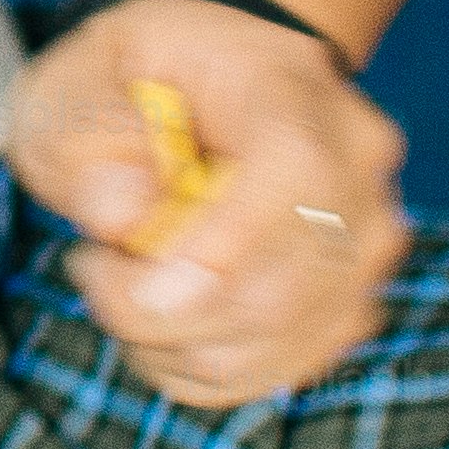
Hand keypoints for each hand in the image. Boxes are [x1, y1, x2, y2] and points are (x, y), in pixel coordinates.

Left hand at [4, 0, 409, 410]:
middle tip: (91, 264)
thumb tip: (125, 218)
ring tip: (121, 278)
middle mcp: (357, 167)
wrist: (213, 80)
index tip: (141, 295)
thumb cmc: (137, 80)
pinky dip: (198, 363)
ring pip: (274, 342)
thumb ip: (90, 140)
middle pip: (282, 287)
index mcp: (294, 88)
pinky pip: (274, 369)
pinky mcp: (349, 302)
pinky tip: (158, 314)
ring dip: (171, 340)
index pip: (296, 173)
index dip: (225, 250)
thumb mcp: (81, 81)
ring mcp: (368, 242)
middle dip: (162, 311)